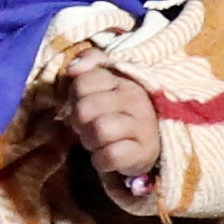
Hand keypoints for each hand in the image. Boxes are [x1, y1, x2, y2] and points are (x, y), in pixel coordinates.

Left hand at [57, 55, 169, 208]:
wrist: (152, 142)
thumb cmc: (121, 111)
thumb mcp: (108, 82)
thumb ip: (90, 63)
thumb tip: (72, 68)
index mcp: (123, 79)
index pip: (82, 83)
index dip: (74, 99)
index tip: (84, 105)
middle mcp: (135, 98)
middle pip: (85, 109)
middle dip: (79, 123)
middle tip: (87, 127)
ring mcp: (143, 125)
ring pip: (99, 130)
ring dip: (89, 141)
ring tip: (97, 142)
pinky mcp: (145, 152)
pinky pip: (110, 156)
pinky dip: (100, 160)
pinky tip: (105, 156)